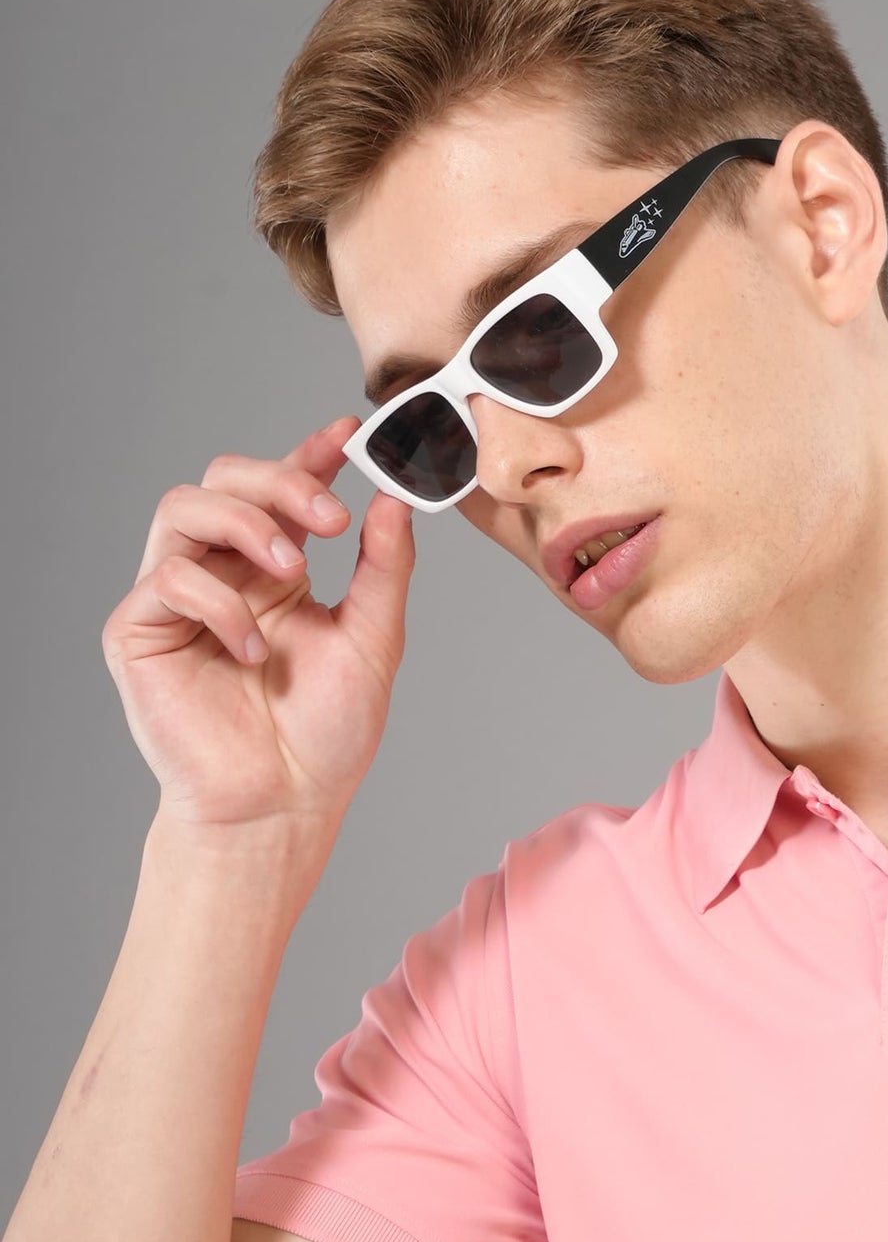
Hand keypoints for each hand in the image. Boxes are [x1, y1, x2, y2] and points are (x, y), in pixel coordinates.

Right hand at [101, 416, 414, 847]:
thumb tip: (392, 500)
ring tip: (295, 571)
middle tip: (329, 520)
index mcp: (274, 575)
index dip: (307, 454)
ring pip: (185, 506)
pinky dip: (218, 602)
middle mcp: (223, 576)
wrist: (283, 807)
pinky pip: (169, 576)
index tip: (346, 434)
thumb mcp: (373, 643)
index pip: (280, 493)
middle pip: (225, 479)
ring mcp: (178, 601)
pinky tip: (250, 649)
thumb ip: (384, 570)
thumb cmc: (324, 739)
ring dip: (247, 524)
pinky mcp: (139, 631)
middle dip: (280, 483)